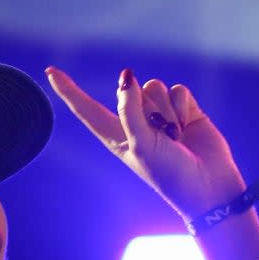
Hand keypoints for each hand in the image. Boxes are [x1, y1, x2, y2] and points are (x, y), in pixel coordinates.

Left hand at [45, 66, 244, 217]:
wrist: (208, 187)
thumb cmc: (168, 173)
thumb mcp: (141, 144)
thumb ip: (129, 109)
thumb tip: (126, 76)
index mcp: (116, 136)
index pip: (87, 109)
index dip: (69, 90)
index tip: (50, 71)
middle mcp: (136, 123)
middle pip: (131, 89)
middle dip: (147, 108)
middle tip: (161, 139)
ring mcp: (160, 115)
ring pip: (155, 87)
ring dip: (166, 111)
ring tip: (176, 136)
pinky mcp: (184, 110)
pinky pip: (178, 90)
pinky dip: (183, 108)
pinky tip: (188, 128)